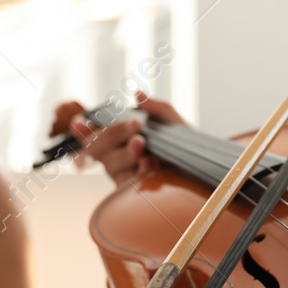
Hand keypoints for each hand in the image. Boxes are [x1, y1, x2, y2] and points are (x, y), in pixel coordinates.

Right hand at [53, 91, 188, 187]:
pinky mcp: (135, 193)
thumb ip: (157, 108)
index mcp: (123, 142)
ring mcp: (126, 177)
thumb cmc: (189, 149)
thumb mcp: (175, 124)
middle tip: (135, 124)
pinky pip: (126, 182)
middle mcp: (120, 159)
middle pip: (98, 148)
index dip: (82, 131)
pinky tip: (149, 165)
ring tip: (142, 145)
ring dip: (125, 153)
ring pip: (111, 165)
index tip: (79, 122)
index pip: (95, 137)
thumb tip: (138, 94)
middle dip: (112, 133)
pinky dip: (136, 171)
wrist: (207, 173)